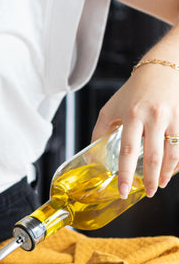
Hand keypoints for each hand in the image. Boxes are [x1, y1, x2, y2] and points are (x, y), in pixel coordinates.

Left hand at [92, 63, 178, 198]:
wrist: (161, 69)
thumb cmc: (132, 92)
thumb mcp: (111, 109)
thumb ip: (100, 132)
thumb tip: (93, 156)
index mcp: (131, 116)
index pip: (127, 150)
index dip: (126, 173)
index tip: (124, 190)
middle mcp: (152, 117)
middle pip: (152, 156)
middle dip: (151, 179)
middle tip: (148, 193)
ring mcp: (171, 117)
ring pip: (172, 153)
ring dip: (167, 173)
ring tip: (161, 184)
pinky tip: (173, 169)